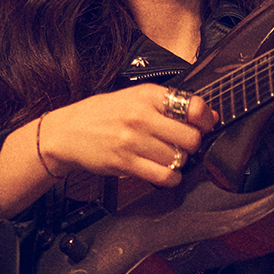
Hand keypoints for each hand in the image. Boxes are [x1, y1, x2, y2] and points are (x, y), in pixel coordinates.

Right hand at [37, 82, 217, 185]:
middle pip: (191, 138)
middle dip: (191, 145)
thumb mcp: (133, 97)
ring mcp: (133, 141)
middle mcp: (141, 116)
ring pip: (178, 159)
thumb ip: (168, 105)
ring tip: (166, 157)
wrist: (66, 132)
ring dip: (178, 162)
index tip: (204, 125)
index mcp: (147, 95)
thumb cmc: (101, 115)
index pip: (193, 107)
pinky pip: (163, 176)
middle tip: (182, 145)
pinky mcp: (125, 163)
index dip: (205, 119)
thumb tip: (208, 115)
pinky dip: (170, 178)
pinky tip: (163, 172)